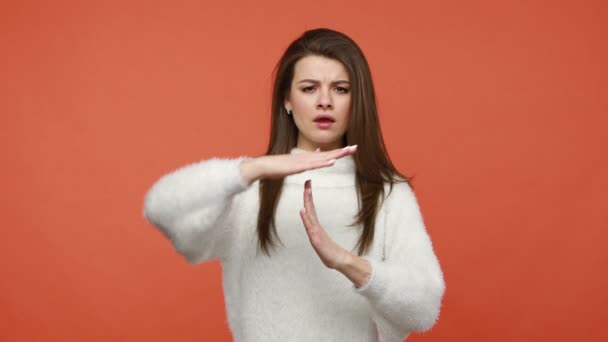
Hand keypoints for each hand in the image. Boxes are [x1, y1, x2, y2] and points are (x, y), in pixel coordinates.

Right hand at [240, 145, 356, 183]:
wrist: (263, 166)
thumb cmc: (277, 167)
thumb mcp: (295, 164)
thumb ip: (306, 161)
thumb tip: (316, 154)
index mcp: (307, 158)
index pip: (326, 154)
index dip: (338, 152)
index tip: (350, 149)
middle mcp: (307, 158)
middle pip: (328, 154)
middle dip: (342, 151)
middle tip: (355, 147)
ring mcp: (302, 161)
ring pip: (323, 158)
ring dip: (336, 154)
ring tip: (348, 151)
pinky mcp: (297, 166)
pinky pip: (313, 165)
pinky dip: (323, 163)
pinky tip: (332, 161)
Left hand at [299, 179, 350, 269]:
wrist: (339, 261)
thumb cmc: (329, 251)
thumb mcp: (320, 241)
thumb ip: (315, 233)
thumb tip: (312, 227)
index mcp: (315, 225)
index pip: (311, 208)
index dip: (308, 196)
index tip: (307, 185)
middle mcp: (315, 226)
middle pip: (310, 207)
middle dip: (308, 194)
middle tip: (307, 181)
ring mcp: (316, 232)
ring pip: (310, 214)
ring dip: (307, 202)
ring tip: (306, 190)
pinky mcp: (316, 239)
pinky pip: (309, 227)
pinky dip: (305, 218)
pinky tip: (302, 210)